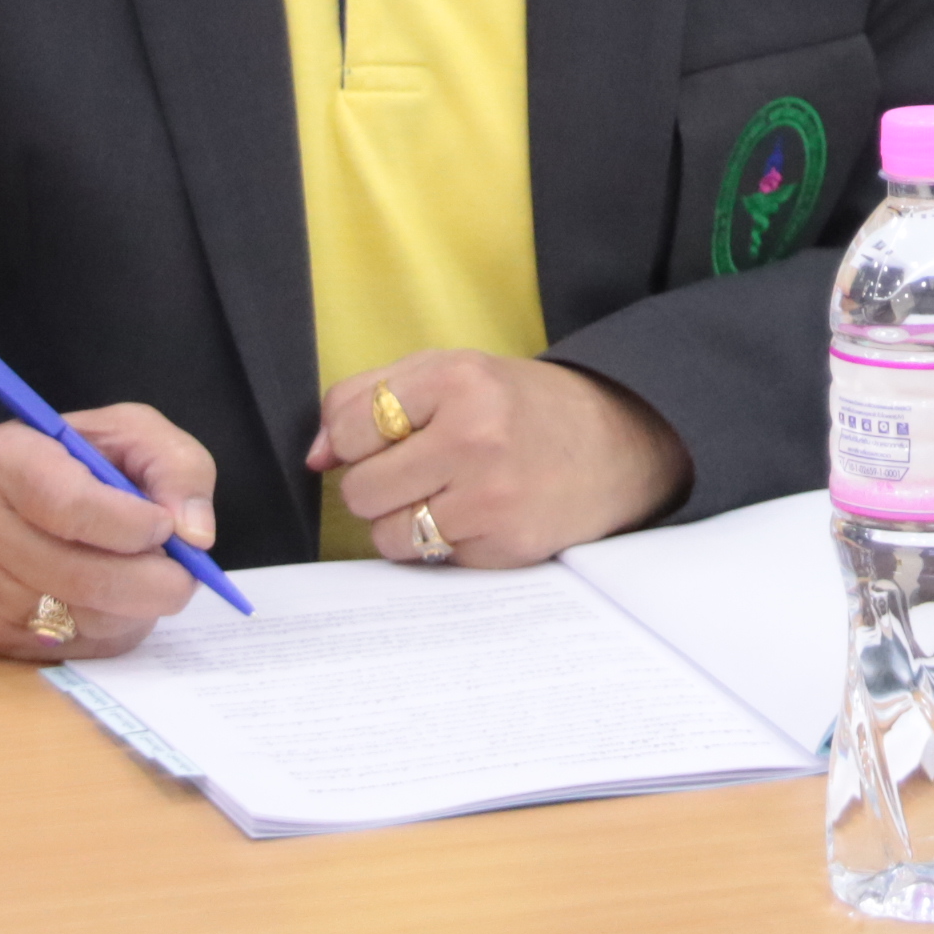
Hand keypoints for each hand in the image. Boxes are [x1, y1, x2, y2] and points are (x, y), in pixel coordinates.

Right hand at [0, 404, 214, 662]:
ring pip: (87, 621)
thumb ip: (176, 466)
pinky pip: (80, 648)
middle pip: (84, 578)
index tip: (167, 527)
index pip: (72, 507)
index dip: (133, 525)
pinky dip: (118, 628)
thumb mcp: (130, 433)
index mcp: (6, 462)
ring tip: (148, 575)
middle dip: (156, 581)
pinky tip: (118, 597)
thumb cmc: (74, 460)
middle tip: (185, 572)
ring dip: (140, 606)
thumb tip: (195, 535)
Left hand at [307, 351, 693, 567]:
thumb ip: (371, 396)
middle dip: (377, 485)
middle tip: (418, 470)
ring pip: (386, 535)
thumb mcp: (453, 372)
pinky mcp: (505, 546)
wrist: (619, 442)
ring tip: (444, 496)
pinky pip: (427, 560)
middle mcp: (476, 436)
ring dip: (402, 522)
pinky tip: (475, 517)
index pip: (349, 422)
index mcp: (459, 379)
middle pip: (360, 489)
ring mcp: (492, 497)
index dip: (353, 439)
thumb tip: (314, 456)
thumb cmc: (521, 407)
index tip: (382, 439)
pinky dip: (438, 545)